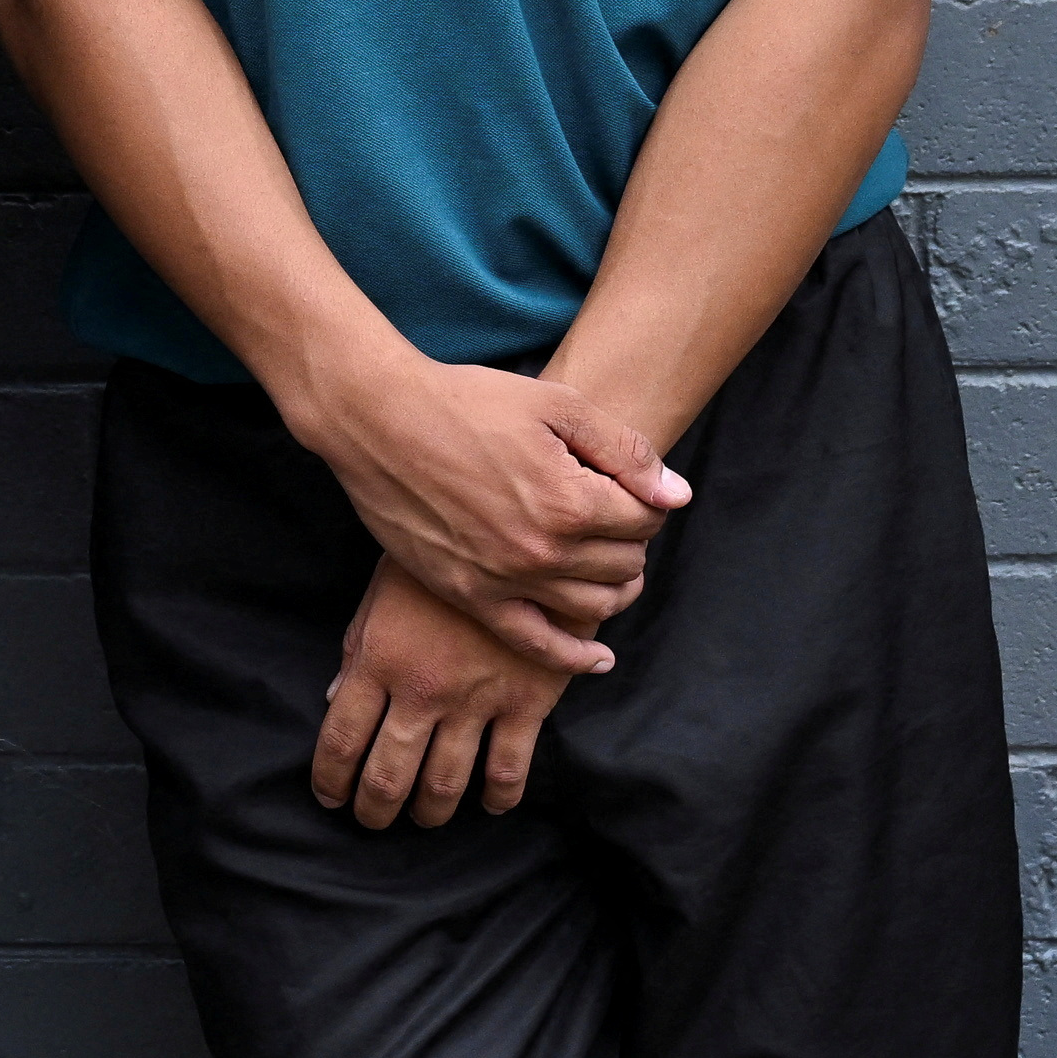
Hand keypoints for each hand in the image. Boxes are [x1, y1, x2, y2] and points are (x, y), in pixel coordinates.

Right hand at [293, 352, 684, 677]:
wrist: (379, 420)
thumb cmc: (466, 401)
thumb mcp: (556, 404)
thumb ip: (624, 450)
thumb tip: (677, 496)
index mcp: (571, 501)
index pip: (646, 519)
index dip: (649, 500)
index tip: (631, 486)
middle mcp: (543, 551)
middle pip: (625, 564)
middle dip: (632, 540)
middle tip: (616, 516)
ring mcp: (506, 581)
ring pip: (593, 607)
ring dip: (616, 588)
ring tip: (611, 566)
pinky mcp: (471, 596)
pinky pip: (536, 644)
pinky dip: (575, 656)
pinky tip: (598, 657)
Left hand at [314, 561, 575, 827]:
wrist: (523, 533)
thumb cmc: (442, 558)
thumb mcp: (385, 589)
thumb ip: (358, 645)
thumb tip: (335, 697)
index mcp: (380, 658)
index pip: (341, 739)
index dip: (330, 779)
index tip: (329, 796)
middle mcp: (423, 688)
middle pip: (388, 774)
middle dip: (374, 808)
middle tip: (371, 820)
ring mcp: (476, 700)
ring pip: (444, 782)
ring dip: (429, 811)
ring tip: (423, 817)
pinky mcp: (526, 703)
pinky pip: (508, 770)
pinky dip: (497, 798)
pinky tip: (489, 804)